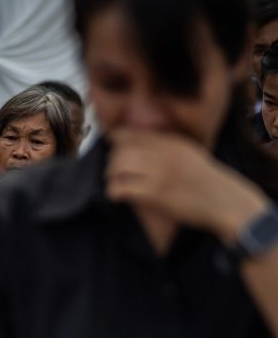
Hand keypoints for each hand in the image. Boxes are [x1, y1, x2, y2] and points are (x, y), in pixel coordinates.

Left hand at [106, 129, 269, 242]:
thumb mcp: (189, 153)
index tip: (115, 151)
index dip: (117, 142)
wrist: (226, 203)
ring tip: (116, 183)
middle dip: (112, 162)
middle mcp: (164, 154)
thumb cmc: (205, 181)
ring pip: (118, 167)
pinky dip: (114, 192)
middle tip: (114, 172)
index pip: (131, 134)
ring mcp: (159, 174)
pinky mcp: (154, 194)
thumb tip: (134, 141)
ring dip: (111, 176)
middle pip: (121, 150)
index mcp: (171, 142)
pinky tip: (119, 196)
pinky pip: (121, 188)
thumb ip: (165, 145)